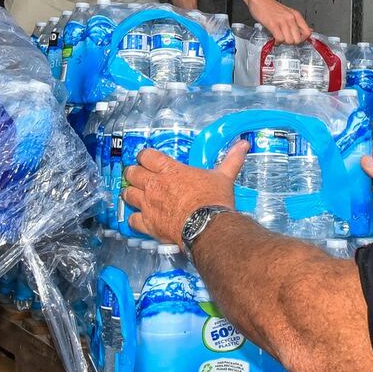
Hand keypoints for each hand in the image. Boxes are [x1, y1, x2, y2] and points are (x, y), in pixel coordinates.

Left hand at [123, 141, 249, 243]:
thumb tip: (244, 144)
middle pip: (132, 173)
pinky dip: (134, 219)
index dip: (145, 157)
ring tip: (137, 196)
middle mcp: (154, 185)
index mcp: (170, 170)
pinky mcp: (147, 224)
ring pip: (128, 195)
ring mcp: (148, 204)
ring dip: (131, 194)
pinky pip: (131, 219)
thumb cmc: (213, 200)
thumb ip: (231, 159)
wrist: (207, 227)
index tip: (148, 160)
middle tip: (140, 177)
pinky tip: (140, 219)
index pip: (146, 155)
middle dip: (134, 174)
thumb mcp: (224, 176)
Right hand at [251, 0, 310, 44]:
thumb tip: (308, 30)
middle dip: (291, 42)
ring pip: (290, 41)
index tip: (296, 39)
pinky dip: (277, 41)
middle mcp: (291, 18)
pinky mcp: (273, 24)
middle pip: (298, 39)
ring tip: (279, 38)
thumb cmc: (271, 6)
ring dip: (283, 42)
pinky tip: (274, 38)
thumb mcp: (288, 13)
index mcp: (296, 15)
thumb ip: (297, 22)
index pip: (307, 32)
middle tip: (286, 40)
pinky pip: (280, 39)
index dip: (302, 39)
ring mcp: (282, 21)